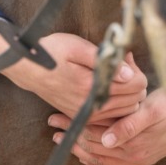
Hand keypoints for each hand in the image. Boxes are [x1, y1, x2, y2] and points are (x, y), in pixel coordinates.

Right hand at [0, 22, 146, 120]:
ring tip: (119, 76)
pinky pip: (111, 117)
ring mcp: (86, 114)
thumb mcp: (76, 46)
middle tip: (125, 67)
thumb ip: (103, 59)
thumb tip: (128, 71)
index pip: (133, 86)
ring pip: (125, 112)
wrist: (28, 68)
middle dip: (136, 84)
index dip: (137, 71)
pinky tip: (111, 89)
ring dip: (129, 95)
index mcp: (89, 86)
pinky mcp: (82, 117)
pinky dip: (118, 105)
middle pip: (133, 101)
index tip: (128, 60)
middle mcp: (89, 106)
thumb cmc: (50, 52)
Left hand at [48, 88, 165, 164]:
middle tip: (53, 126)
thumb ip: (129, 125)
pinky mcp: (142, 160)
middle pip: (94, 148)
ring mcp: (137, 160)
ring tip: (63, 141)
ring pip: (101, 160)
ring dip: (80, 151)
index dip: (74, 126)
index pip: (94, 136)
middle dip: (71, 137)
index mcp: (133, 142)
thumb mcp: (152, 110)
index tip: (57, 117)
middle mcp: (133, 156)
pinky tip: (88, 162)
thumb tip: (106, 139)